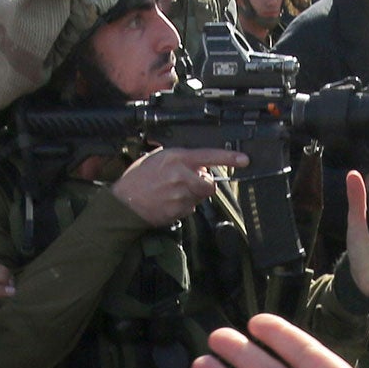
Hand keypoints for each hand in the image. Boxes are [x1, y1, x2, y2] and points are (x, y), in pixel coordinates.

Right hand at [111, 147, 245, 228]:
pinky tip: (168, 202)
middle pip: (209, 183)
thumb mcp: (156, 158)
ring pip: (200, 196)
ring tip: (172, 192)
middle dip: (204, 183)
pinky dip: (183, 206)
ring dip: (192, 195)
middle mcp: (181, 176)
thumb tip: (197, 164)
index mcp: (176, 158)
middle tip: (188, 182)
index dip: (229, 158)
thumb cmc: (137, 179)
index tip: (244, 159)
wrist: (124, 203)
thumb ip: (179, 159)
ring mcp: (181, 195)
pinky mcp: (179, 211)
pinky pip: (190, 208)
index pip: (208, 156)